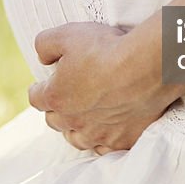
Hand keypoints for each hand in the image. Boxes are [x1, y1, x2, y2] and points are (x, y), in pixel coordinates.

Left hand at [27, 22, 174, 153]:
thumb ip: (45, 45)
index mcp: (56, 96)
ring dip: (76, 129)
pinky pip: (106, 149)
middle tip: (65, 97)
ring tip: (82, 119)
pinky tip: (106, 132)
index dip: (39, 89)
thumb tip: (43, 57)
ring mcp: (99, 133)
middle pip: (54, 121)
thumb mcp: (66, 35)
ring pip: (77, 139)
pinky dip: (102, 141)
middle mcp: (73, 120)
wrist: (148, 65)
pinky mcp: (123, 139)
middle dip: (56, 109)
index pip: (36, 98)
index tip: (44, 84)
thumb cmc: (107, 49)